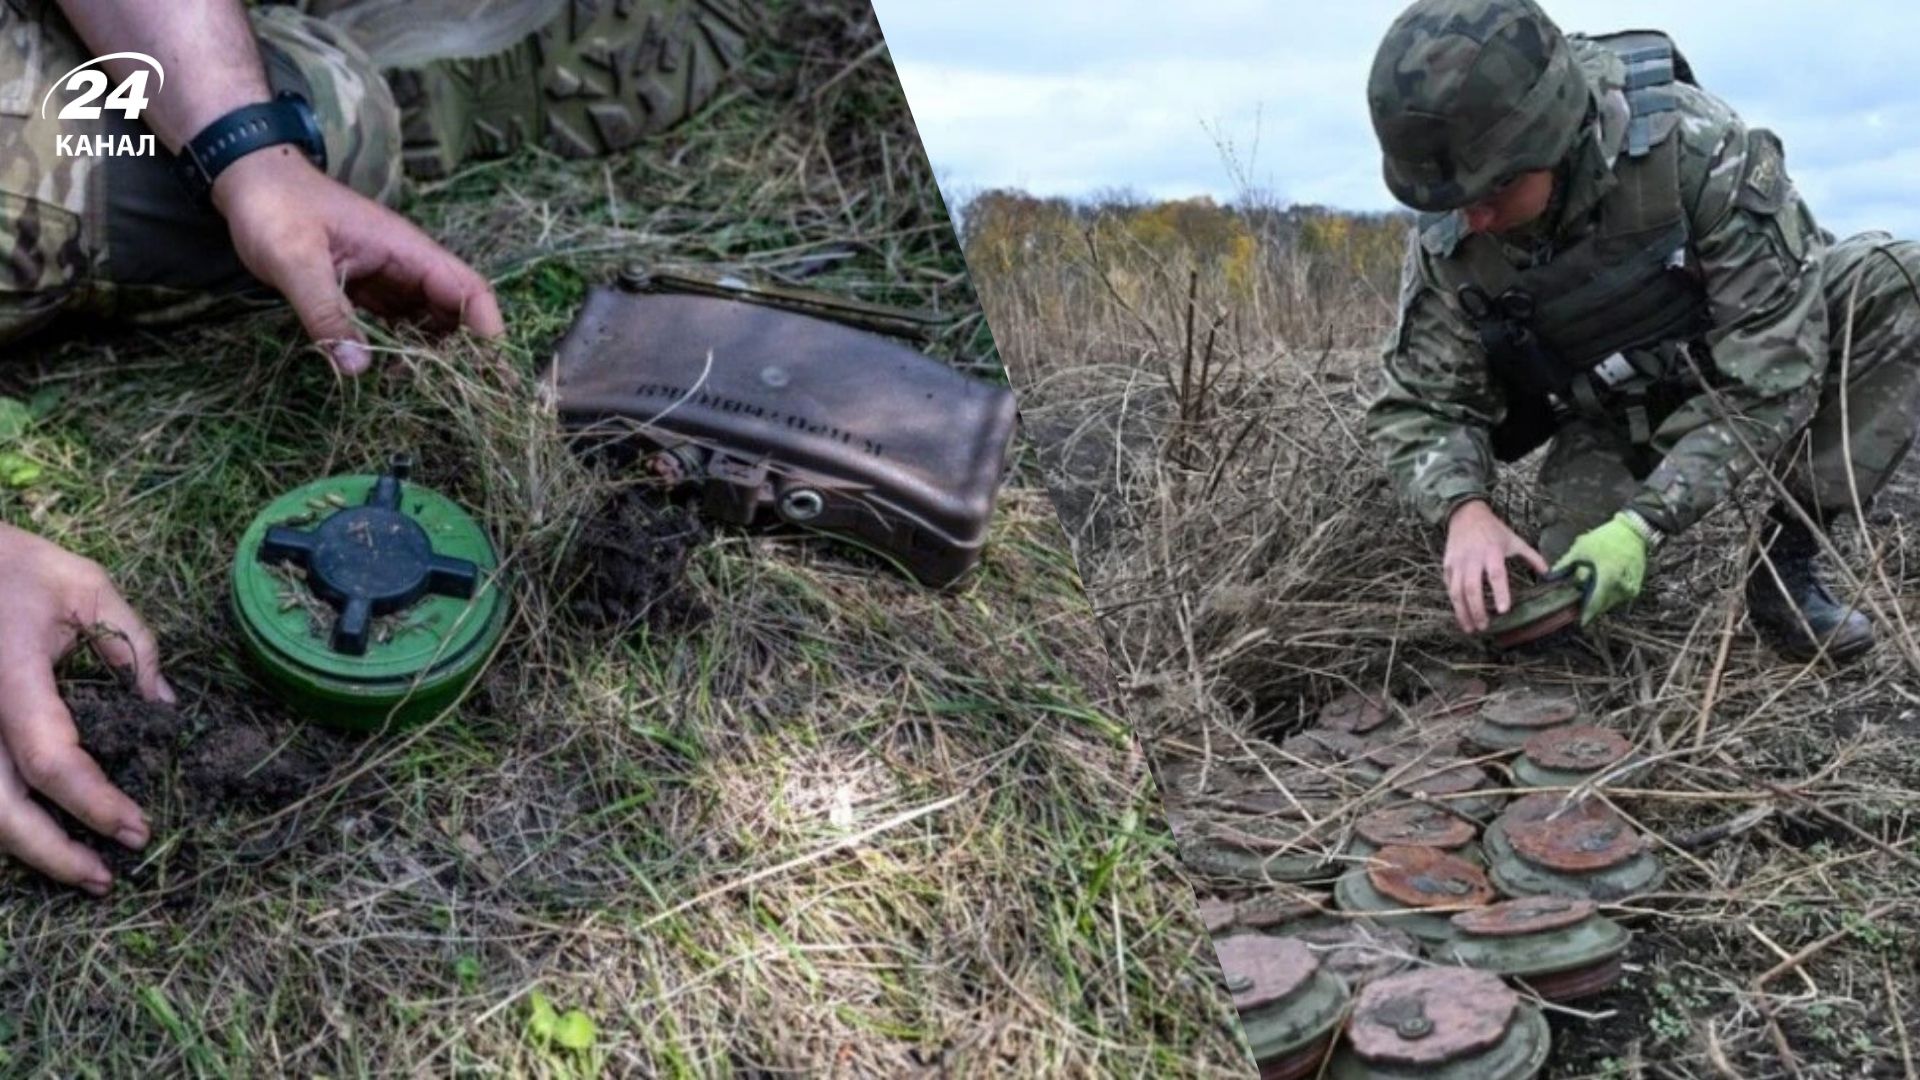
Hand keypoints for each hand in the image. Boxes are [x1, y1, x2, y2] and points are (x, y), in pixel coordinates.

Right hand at [0, 524, 169, 893]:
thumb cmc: (15, 568)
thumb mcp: (85, 587)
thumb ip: (133, 645)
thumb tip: (165, 708)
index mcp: (10, 679)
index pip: (50, 758)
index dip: (93, 803)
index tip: (137, 828)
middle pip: (0, 810)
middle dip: (53, 853)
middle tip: (107, 877)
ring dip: (26, 851)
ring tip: (82, 871)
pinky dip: (7, 823)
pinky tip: (44, 839)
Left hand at [212, 148, 505, 375]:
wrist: (248, 180)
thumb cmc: (274, 209)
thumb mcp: (295, 261)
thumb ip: (325, 313)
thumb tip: (358, 370)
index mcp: (405, 249)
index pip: (468, 289)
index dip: (486, 328)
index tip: (490, 372)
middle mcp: (406, 265)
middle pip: (456, 312)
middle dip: (463, 352)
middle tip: (454, 397)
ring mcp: (388, 278)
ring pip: (428, 321)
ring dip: (432, 355)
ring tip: (422, 395)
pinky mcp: (367, 289)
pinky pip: (397, 324)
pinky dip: (401, 350)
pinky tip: (391, 376)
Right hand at [1444, 499, 1548, 633]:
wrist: (1465, 514)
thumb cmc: (1493, 529)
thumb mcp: (1514, 540)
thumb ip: (1532, 557)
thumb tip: (1550, 573)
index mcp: (1492, 551)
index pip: (1496, 575)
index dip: (1500, 593)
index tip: (1504, 610)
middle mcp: (1473, 558)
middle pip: (1473, 588)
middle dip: (1478, 610)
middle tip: (1485, 627)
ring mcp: (1457, 563)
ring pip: (1457, 591)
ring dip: (1463, 612)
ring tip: (1470, 628)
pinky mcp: (1447, 565)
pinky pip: (1449, 587)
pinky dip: (1454, 602)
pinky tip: (1461, 614)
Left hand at [1550, 514, 1648, 625]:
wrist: (1634, 532)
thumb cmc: (1606, 538)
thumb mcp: (1581, 548)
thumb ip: (1565, 565)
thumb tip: (1549, 577)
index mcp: (1608, 577)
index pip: (1594, 603)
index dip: (1585, 614)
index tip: (1579, 623)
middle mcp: (1621, 587)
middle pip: (1601, 605)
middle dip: (1589, 605)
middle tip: (1577, 602)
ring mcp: (1630, 589)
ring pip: (1610, 603)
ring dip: (1599, 600)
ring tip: (1591, 587)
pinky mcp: (1635, 588)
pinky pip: (1617, 597)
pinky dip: (1608, 594)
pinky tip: (1602, 584)